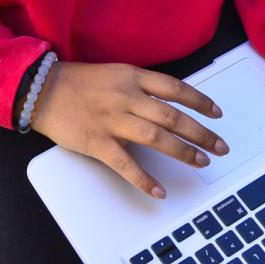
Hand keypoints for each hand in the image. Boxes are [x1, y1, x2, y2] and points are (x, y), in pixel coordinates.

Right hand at [29, 61, 228, 197]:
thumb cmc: (80, 81)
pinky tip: (159, 190)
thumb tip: (170, 102)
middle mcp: (127, 97)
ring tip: (201, 162)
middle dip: (201, 132)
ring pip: (156, 138)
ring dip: (183, 152)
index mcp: (132, 77)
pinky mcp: (98, 142)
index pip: (175, 88)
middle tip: (220, 146)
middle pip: (172, 116)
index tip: (216, 113)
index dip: (199, 101)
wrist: (44, 89)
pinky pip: (126, 164)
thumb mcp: (116, 73)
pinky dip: (145, 180)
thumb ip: (141, 86)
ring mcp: (113, 120)